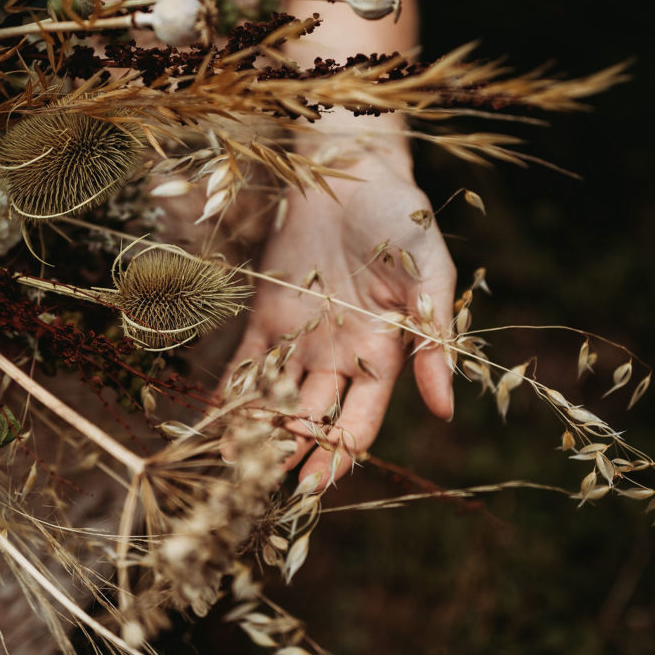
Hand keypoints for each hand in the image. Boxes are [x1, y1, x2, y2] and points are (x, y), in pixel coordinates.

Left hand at [228, 151, 456, 489]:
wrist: (353, 167)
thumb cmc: (402, 218)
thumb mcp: (429, 277)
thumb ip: (433, 341)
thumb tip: (445, 410)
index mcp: (384, 355)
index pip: (358, 423)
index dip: (336, 456)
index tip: (312, 487)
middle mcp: (340, 356)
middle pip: (313, 420)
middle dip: (288, 454)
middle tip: (258, 487)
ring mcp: (302, 337)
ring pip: (276, 399)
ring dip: (255, 432)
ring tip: (227, 464)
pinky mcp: (267, 314)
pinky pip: (246, 362)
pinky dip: (229, 391)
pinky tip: (208, 419)